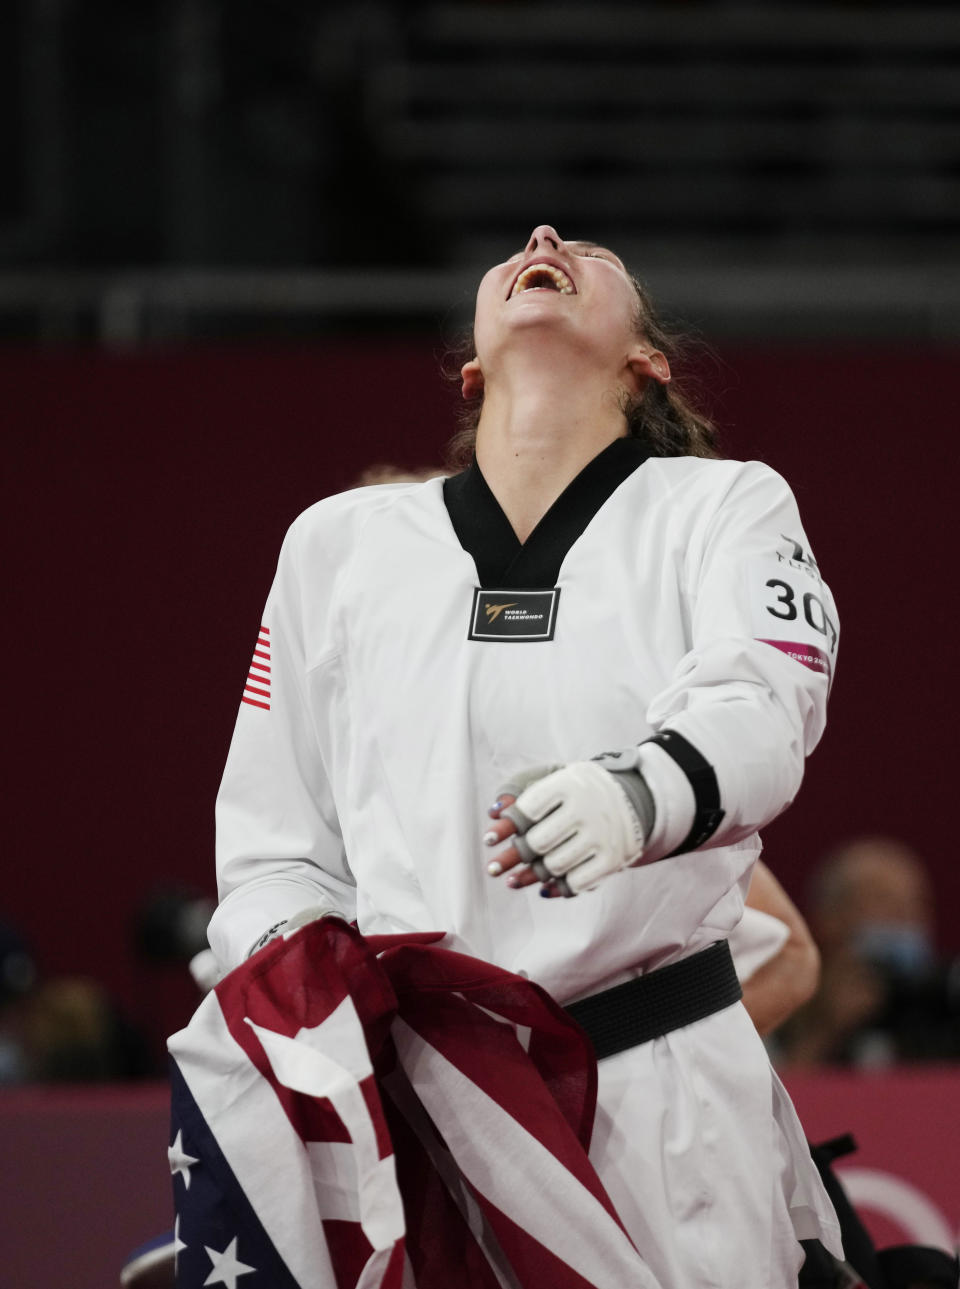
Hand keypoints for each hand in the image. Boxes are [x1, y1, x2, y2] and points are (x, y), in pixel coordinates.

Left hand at [483, 761, 649, 896]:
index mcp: (570, 783)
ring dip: (530, 875)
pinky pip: (577, 882)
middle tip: (495, 866)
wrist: (630, 799)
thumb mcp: (555, 779)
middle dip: (514, 855)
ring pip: (555, 865)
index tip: (489, 839)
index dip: (507, 826)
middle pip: (539, 841)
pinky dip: (558, 887)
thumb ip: (522, 792)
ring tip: (512, 881)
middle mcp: (587, 808)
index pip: (529, 808)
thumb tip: (494, 812)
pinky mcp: (612, 859)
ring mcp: (602, 836)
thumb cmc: (579, 791)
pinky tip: (544, 887)